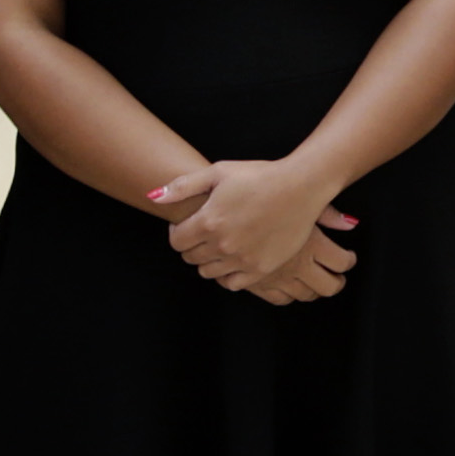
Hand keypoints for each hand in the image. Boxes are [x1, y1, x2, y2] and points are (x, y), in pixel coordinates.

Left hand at [154, 157, 359, 302]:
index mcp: (209, 221)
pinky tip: (232, 259)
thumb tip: (154, 197)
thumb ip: (183, 186)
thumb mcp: (218, 172)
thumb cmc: (259, 175)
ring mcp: (242, 260)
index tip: (187, 225)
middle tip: (204, 233)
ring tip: (219, 244)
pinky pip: (231, 284)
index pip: (176, 241)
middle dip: (191, 245)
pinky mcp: (261, 269)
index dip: (177, 232)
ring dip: (208, 260)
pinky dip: (226, 275)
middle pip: (190, 258)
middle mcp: (222, 245)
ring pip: (208, 272)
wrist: (301, 187)